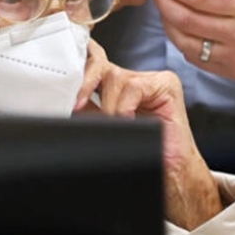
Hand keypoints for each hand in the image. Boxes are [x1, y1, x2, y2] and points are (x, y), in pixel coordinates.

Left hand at [77, 41, 222, 229]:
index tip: (64, 93)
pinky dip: (125, 106)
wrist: (170, 171)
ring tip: (116, 124)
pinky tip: (129, 120)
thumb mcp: (105, 127)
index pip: (92, 67)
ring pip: (115, 77)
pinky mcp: (166, 84)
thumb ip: (89, 110)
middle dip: (85, 84)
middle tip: (78, 104)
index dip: (78, 75)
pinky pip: (134, 87)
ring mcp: (150, 79)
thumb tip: (64, 100)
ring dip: (109, 106)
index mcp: (117, 88)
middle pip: (100, 64)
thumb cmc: (144, 151)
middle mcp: (133, 79)